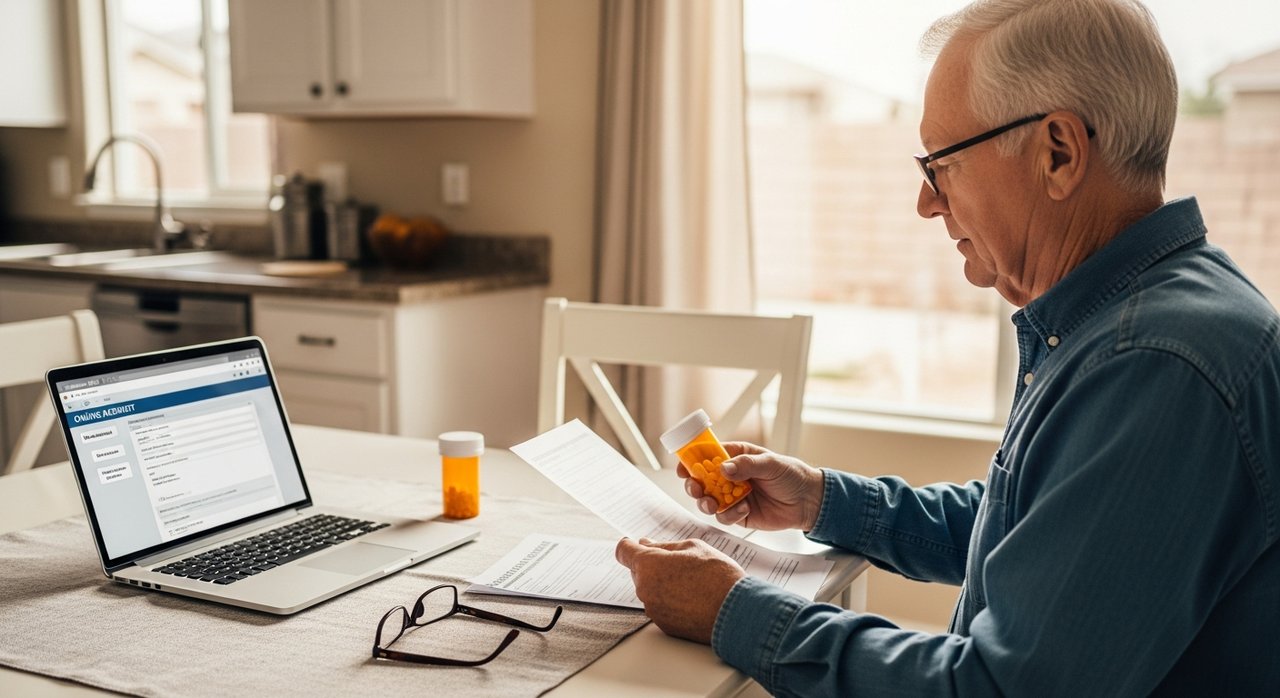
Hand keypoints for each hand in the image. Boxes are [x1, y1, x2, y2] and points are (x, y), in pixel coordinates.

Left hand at [614, 537, 744, 643]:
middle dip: (653, 565)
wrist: (736, 612)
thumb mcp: (693, 547)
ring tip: (692, 583)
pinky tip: (692, 599)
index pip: (623, 551)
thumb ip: (665, 546)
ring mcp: (653, 609)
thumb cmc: (718, 576)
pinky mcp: (664, 625)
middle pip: (638, 571)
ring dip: (662, 584)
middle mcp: (645, 589)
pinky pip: (660, 607)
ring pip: (650, 590)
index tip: (637, 545)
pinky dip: (671, 601)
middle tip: (680, 563)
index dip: (630, 546)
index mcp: (649, 564)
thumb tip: (647, 544)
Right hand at [678, 442, 824, 530]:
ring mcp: (734, 496)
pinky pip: (725, 517)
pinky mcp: (740, 514)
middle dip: (694, 485)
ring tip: (713, 503)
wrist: (809, 502)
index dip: (693, 460)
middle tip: (695, 488)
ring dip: (706, 502)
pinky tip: (744, 510)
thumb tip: (723, 468)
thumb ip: (746, 465)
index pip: (709, 456)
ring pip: (709, 500)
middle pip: (702, 480)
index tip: (684, 467)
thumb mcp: (771, 463)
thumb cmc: (792, 475)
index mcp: (737, 457)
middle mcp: (732, 477)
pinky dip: (729, 515)